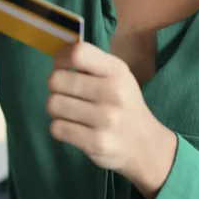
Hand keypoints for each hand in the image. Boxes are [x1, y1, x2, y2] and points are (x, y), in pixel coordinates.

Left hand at [46, 43, 176, 198]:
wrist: (146, 145)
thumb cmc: (125, 104)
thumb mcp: (117, 76)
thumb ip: (91, 63)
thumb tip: (58, 57)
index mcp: (117, 70)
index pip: (78, 53)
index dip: (60, 58)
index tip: (62, 67)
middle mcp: (113, 92)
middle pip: (56, 80)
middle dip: (55, 87)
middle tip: (67, 94)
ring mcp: (105, 119)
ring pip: (53, 104)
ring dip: (56, 108)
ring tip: (71, 112)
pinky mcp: (96, 143)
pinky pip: (57, 128)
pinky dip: (59, 128)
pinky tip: (74, 127)